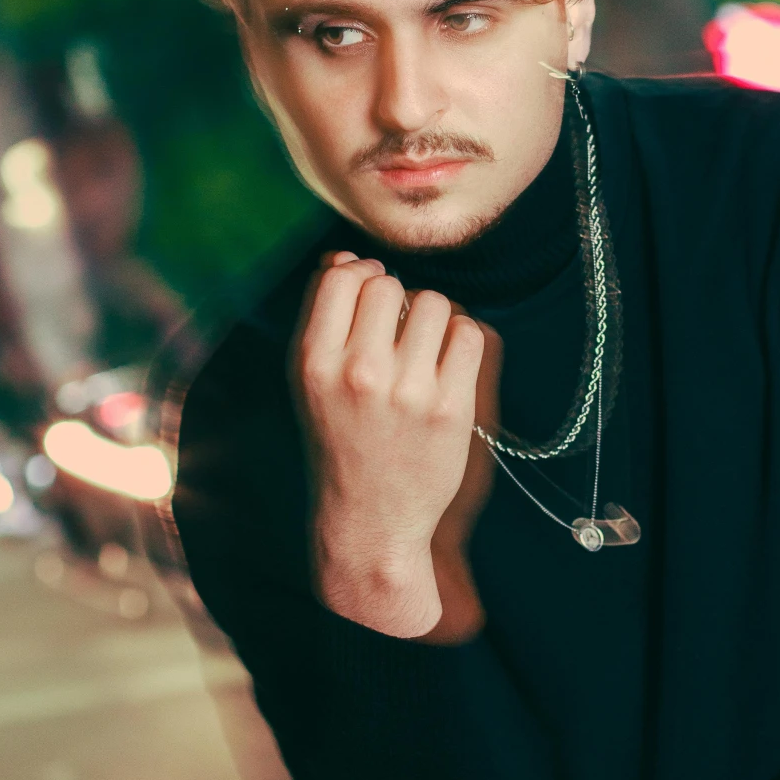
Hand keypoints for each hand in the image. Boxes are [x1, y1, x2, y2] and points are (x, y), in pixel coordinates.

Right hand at [298, 254, 484, 637]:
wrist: (371, 520)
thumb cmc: (340, 442)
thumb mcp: (311, 383)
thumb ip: (324, 320)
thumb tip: (346, 258)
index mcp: (314, 363)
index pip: (342, 276)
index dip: (360, 275)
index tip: (369, 299)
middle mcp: (359, 373)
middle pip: (388, 283)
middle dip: (396, 298)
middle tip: (396, 332)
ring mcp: (409, 391)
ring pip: (435, 303)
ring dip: (432, 319)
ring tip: (421, 352)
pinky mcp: (452, 407)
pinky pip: (468, 334)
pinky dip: (460, 342)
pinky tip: (445, 368)